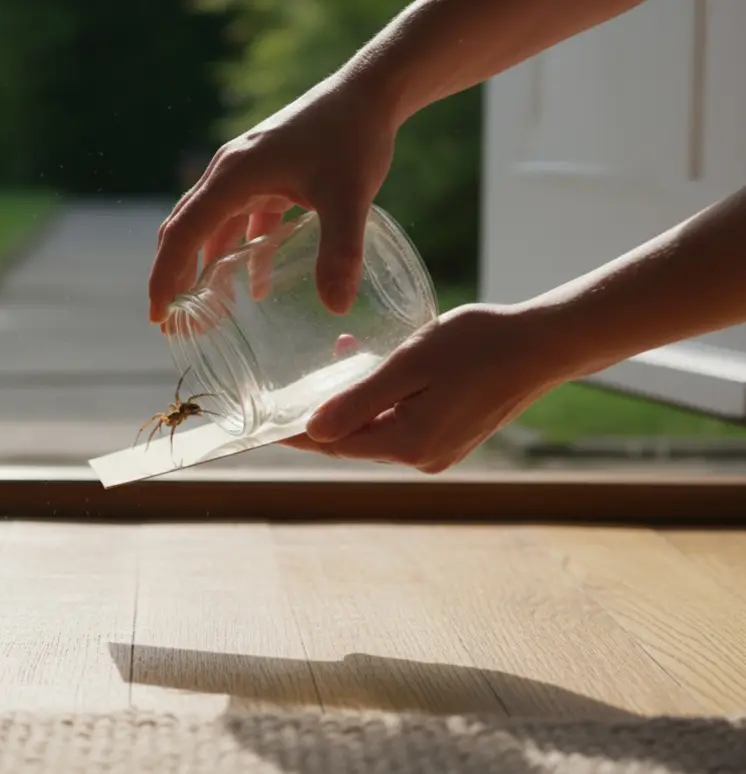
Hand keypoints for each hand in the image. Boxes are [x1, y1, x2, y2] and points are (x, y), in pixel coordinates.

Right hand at [148, 73, 398, 322]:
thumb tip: (337, 308)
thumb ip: (340, 251)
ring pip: (212, 228)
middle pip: (185, 231)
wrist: (371, 91)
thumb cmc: (353, 135)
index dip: (165, 277)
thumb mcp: (348, 197)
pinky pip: (241, 220)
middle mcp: (228, 174)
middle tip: (171, 323)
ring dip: (207, 269)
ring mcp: (246, 173)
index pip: (183, 233)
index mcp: (232, 177)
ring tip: (210, 314)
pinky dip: (242, 253)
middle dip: (176, 279)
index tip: (157, 316)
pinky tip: (259, 286)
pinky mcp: (267, 176)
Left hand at [280, 304, 576, 472]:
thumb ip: (358, 400)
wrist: (543, 343)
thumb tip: (312, 432)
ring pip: (378, 429)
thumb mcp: (408, 364)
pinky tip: (381, 366)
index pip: (334, 443)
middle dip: (325, 409)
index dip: (296, 429)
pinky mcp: (453, 435)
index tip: (262, 419)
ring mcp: (440, 450)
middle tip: (295, 376)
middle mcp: (422, 457)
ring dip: (356, 399)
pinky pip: (403, 423)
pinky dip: (384, 400)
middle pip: (353, 439)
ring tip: (344, 352)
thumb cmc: (477, 345)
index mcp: (408, 444)